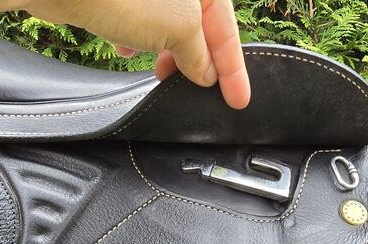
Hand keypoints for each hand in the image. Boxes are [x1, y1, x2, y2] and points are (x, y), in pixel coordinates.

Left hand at [25, 0, 250, 108]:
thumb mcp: (180, 30)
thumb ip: (199, 54)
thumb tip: (205, 73)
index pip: (226, 29)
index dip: (234, 68)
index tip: (238, 98)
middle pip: (199, 27)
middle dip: (197, 61)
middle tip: (198, 90)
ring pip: (169, 26)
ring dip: (167, 53)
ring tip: (161, 73)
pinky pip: (140, 21)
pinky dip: (139, 40)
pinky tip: (128, 50)